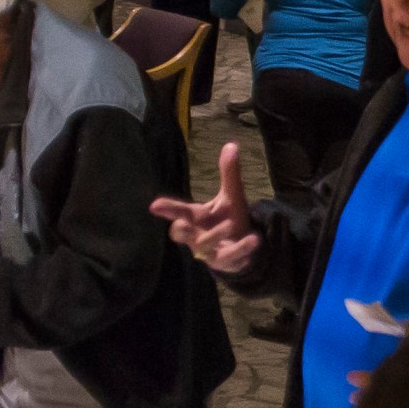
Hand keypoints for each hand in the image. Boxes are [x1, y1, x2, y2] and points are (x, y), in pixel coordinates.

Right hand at [149, 142, 259, 273]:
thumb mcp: (231, 195)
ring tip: (231, 224)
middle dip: (181, 229)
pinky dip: (241, 249)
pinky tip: (254, 239)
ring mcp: (210, 251)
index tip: (154, 206)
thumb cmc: (229, 218)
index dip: (167, 208)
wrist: (244, 245)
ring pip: (204, 247)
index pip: (178, 211)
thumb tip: (232, 145)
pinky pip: (230, 258)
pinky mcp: (225, 262)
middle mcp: (198, 234)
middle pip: (180, 234)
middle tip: (183, 223)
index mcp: (196, 217)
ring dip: (215, 235)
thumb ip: (229, 173)